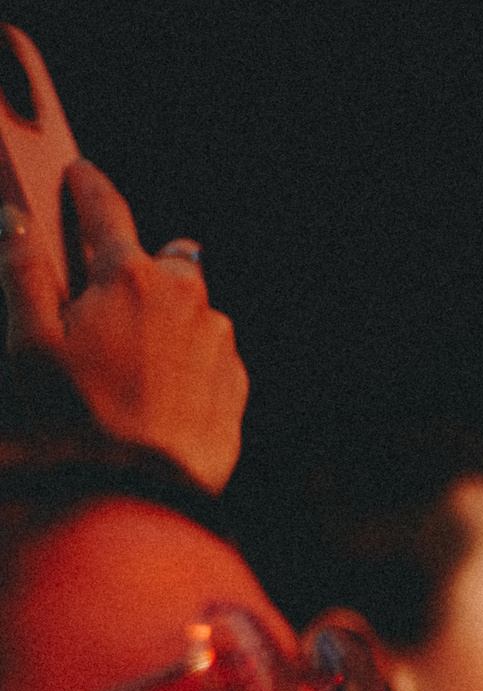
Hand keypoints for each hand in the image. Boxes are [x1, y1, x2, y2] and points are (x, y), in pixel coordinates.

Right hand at [4, 160, 246, 489]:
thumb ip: (21, 274)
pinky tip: (151, 388)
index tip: (80, 175)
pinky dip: (180, 358)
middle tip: (98, 289)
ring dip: (160, 318)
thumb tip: (17, 225)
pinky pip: (206, 356)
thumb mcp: (27, 343)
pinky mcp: (235, 389)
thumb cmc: (73, 420)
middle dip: (134, 263)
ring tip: (122, 358)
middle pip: (162, 261)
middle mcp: (190, 303)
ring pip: (189, 311)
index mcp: (133, 278)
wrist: (135, 498)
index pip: (107, 212)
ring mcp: (220, 347)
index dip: (89, 189)